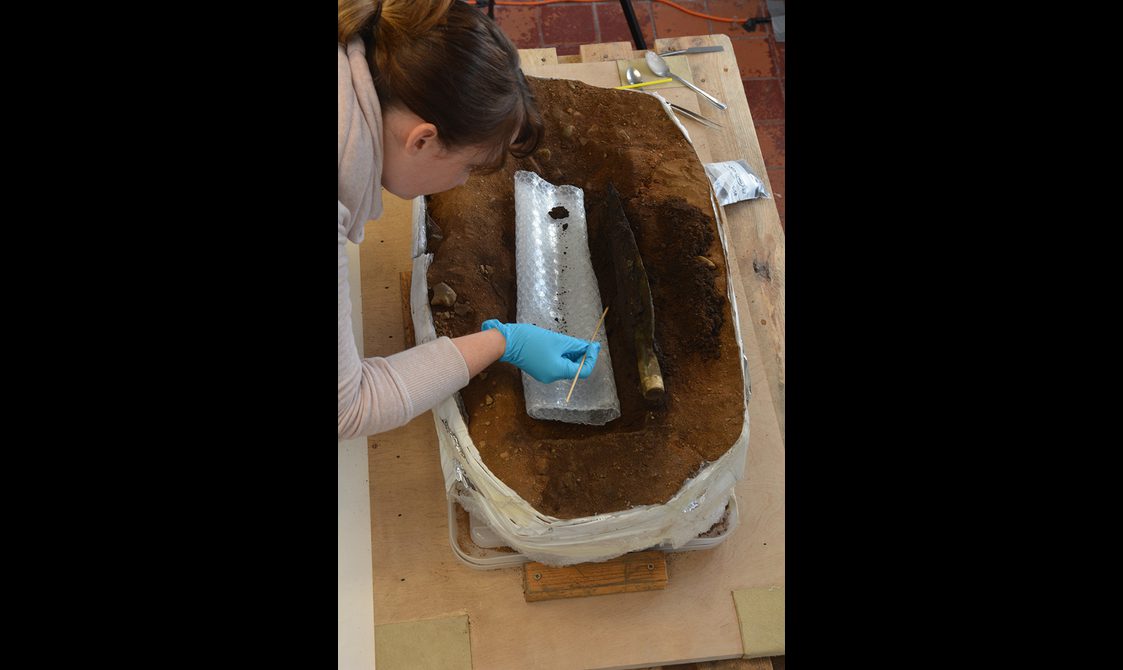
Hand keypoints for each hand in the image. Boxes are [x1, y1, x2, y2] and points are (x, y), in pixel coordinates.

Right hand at [481, 320, 600, 383]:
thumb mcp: (558, 341)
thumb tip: (590, 347)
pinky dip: (561, 356)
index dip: (590, 358)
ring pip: (564, 366)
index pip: (583, 371)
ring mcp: (545, 375)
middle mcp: (552, 377)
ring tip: (570, 342)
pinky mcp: (539, 370)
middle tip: (584, 341)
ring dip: (571, 355)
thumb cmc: (532, 340)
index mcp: (558, 371)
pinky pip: (556, 365)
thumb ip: (576, 345)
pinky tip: (559, 346)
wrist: (508, 342)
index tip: (594, 345)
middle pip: (574, 369)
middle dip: (581, 355)